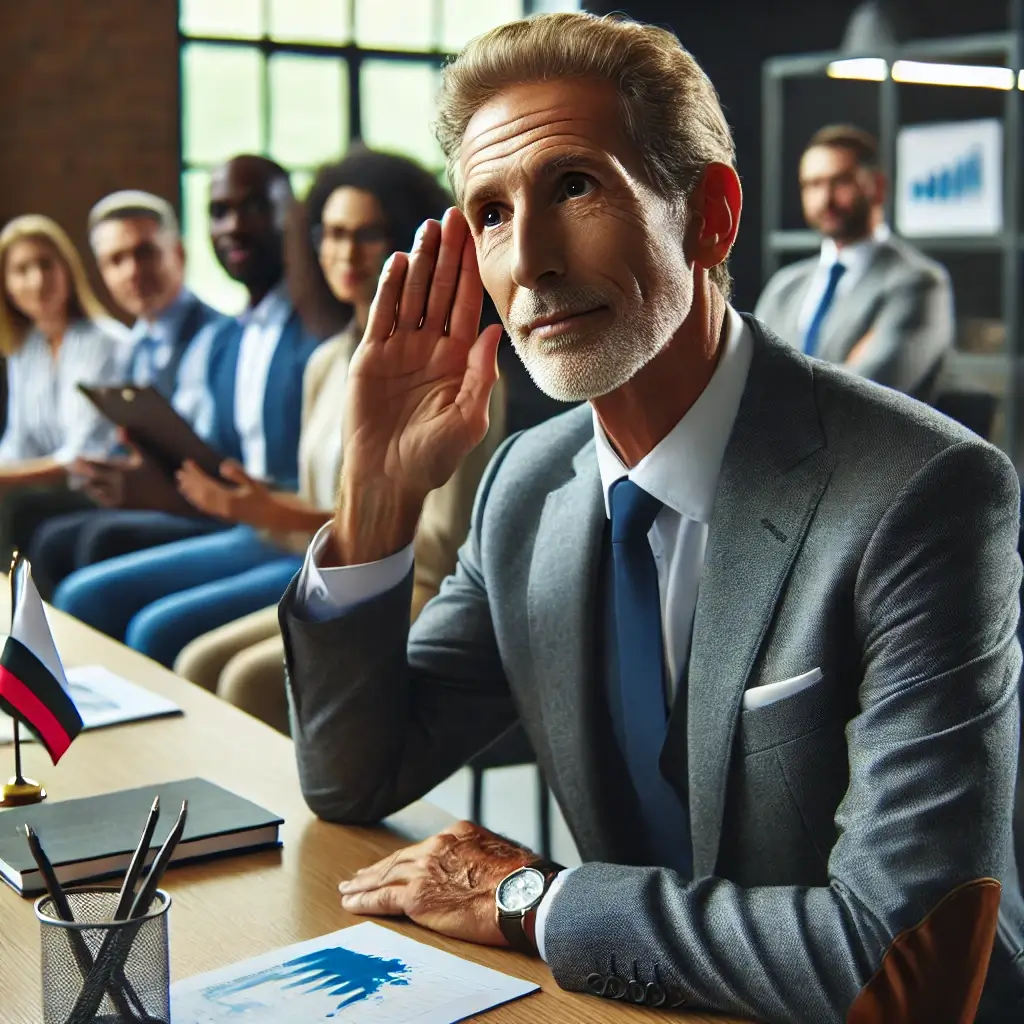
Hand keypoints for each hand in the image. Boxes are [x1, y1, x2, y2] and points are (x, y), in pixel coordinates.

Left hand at [72, 438, 183, 512]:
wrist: (166, 498)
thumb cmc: (157, 474)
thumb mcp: (145, 457)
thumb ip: (131, 442)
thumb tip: (119, 428)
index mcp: (122, 469)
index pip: (98, 463)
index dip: (85, 460)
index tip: (76, 457)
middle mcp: (117, 483)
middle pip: (92, 476)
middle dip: (80, 471)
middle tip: (69, 467)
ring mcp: (117, 495)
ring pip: (94, 489)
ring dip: (85, 483)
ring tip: (77, 479)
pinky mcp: (119, 505)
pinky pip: (101, 500)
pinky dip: (94, 494)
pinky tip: (91, 490)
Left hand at [176, 459, 272, 526]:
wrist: (269, 516)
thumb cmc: (262, 498)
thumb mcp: (253, 483)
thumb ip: (238, 474)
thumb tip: (223, 466)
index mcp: (228, 499)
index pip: (206, 484)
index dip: (195, 474)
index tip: (188, 463)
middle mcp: (222, 508)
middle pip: (200, 493)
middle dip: (189, 482)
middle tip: (180, 471)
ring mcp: (221, 513)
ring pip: (200, 502)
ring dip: (189, 491)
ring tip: (180, 481)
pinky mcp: (222, 515)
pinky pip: (204, 508)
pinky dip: (195, 500)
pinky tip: (191, 494)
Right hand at [331, 208, 502, 564]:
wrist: (388, 479)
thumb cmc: (432, 458)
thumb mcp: (468, 419)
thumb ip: (481, 375)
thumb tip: (497, 331)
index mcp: (458, 360)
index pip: (466, 305)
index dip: (471, 271)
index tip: (475, 236)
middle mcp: (430, 348)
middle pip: (440, 291)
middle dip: (447, 254)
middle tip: (451, 215)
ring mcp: (400, 350)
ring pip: (412, 295)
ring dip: (419, 262)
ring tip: (427, 227)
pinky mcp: (371, 358)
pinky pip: (382, 316)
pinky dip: (389, 290)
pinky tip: (398, 262)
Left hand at [338, 821, 534, 946]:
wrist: (521, 895)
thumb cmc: (521, 881)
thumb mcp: (502, 855)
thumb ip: (481, 858)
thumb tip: (482, 872)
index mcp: (457, 834)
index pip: (424, 849)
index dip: (405, 859)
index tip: (395, 866)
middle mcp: (436, 846)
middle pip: (399, 859)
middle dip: (377, 869)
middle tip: (359, 876)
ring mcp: (424, 871)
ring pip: (385, 876)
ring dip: (363, 884)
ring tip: (348, 889)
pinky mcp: (416, 897)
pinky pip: (382, 898)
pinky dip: (364, 901)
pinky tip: (351, 903)